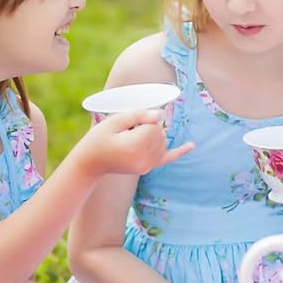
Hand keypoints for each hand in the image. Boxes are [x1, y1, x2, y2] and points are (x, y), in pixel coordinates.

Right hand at [75, 109, 193, 175]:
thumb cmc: (98, 139)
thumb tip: (161, 114)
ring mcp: (147, 165)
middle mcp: (144, 159)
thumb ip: (138, 116)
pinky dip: (180, 152)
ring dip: (153, 134)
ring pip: (163, 141)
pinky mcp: (147, 167)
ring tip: (131, 138)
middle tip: (127, 131)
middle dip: (148, 126)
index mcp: (135, 147)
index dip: (142, 119)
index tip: (128, 124)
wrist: (90, 163)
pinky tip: (192, 145)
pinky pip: (168, 158)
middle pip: (160, 132)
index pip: (154, 125)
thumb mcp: (114, 121)